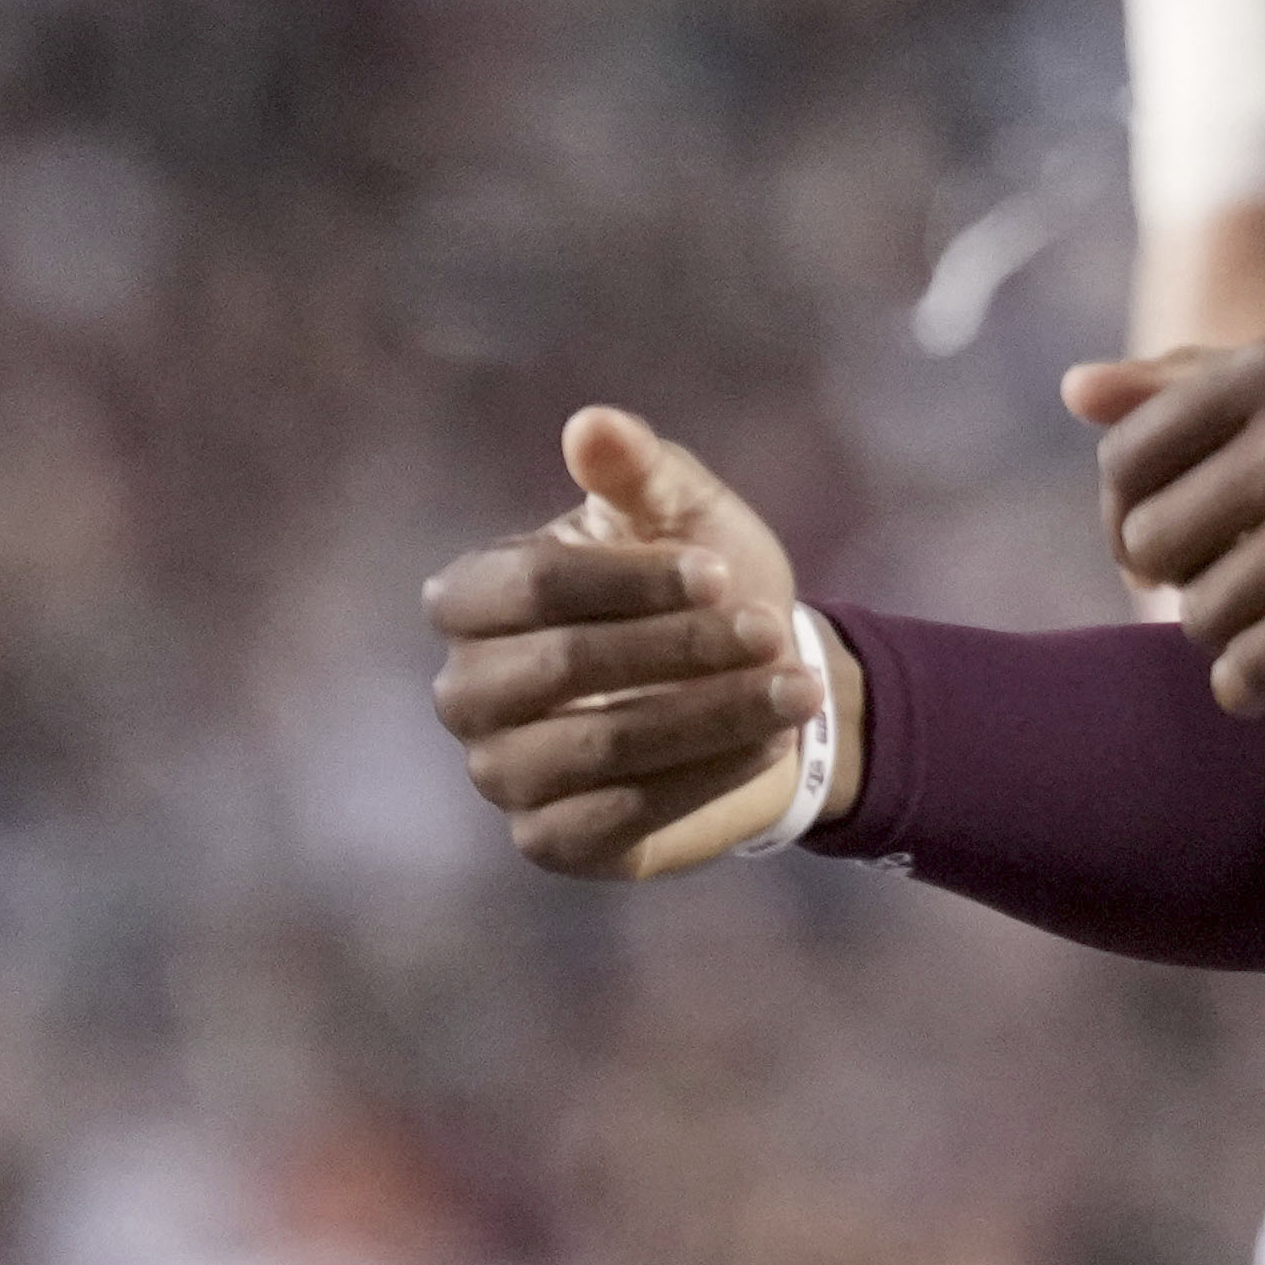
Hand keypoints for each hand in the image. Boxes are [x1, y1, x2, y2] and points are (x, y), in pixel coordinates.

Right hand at [421, 407, 836, 878]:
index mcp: (474, 597)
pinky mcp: (550, 840)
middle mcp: (467, 689)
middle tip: (769, 629)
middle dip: (676, 648)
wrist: (762, 686)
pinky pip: (619, 815)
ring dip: (706, 716)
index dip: (630, 579)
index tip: (719, 571)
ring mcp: (500, 771)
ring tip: (798, 690)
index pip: (529, 583)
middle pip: (557, 666)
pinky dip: (703, 777)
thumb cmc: (707, 588)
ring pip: (595, 748)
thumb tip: (593, 424)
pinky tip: (771, 744)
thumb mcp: (688, 517)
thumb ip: (640, 473)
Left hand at [1066, 337, 1264, 710]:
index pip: (1129, 459)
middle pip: (1154, 544)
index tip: (1192, 542)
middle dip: (1189, 580)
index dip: (1140, 515)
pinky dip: (1258, 685)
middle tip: (1256, 585)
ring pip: (1202, 617)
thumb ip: (1197, 381)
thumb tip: (1075, 389)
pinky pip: (1252, 670)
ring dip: (1237, 636)